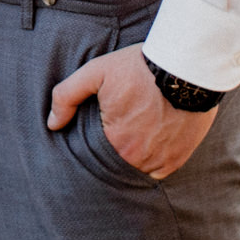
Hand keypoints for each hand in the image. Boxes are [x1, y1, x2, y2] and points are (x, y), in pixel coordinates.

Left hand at [46, 46, 217, 180]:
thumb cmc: (139, 67)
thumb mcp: (95, 72)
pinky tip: (148, 145)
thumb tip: (52, 124)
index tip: (98, 133)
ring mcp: (159, 160)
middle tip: (117, 133)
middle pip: (115, 164)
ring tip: (133, 138)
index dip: (93, 146)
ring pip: (136, 170)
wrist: (186, 67)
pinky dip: (151, 162)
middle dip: (112, 153)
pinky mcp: (177, 158)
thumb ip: (67, 96)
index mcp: (114, 141)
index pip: (94, 157)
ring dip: (132, 159)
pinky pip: (157, 172)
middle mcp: (136, 157)